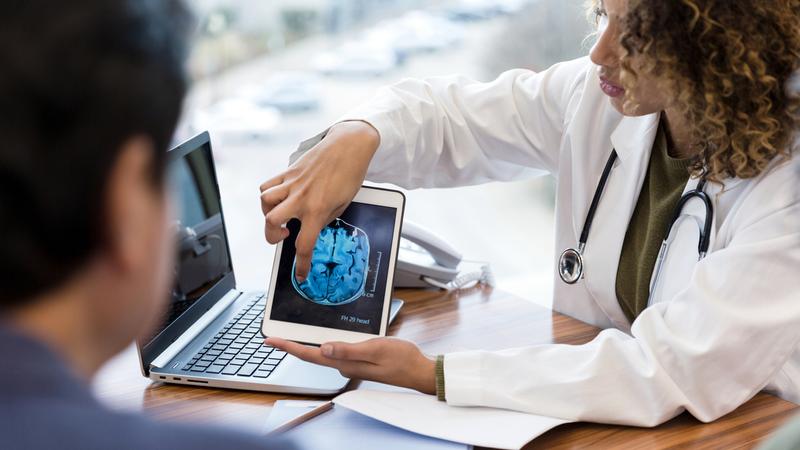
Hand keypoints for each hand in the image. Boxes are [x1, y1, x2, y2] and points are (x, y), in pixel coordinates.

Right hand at [259, 121, 379, 281]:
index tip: (300, 274)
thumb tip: (311, 228)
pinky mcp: (288, 172)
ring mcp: (292, 184)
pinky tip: (279, 198)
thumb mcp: (343, 204)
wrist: (348, 146)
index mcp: (318, 209)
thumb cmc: (350, 175)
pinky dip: (268, 194)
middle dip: (272, 236)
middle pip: (271, 223)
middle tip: (284, 236)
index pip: (304, 245)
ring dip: (268, 213)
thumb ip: (324, 218)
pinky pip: (267, 185)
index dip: (301, 264)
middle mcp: (301, 198)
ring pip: (264, 202)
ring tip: (281, 214)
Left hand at [266, 337, 436, 394]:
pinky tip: (320, 337)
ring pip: (322, 353)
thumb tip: (323, 348)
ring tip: (289, 337)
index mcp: (345, 363)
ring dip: (305, 344)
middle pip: (311, 355)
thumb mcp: (375, 349)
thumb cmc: (401, 359)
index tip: (270, 341)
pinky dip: (323, 344)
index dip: (288, 347)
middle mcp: (344, 365)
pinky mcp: (358, 360)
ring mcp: (351, 364)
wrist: (418, 370)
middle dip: (290, 346)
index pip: (310, 354)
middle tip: (272, 338)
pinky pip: (335, 351)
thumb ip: (348, 350)